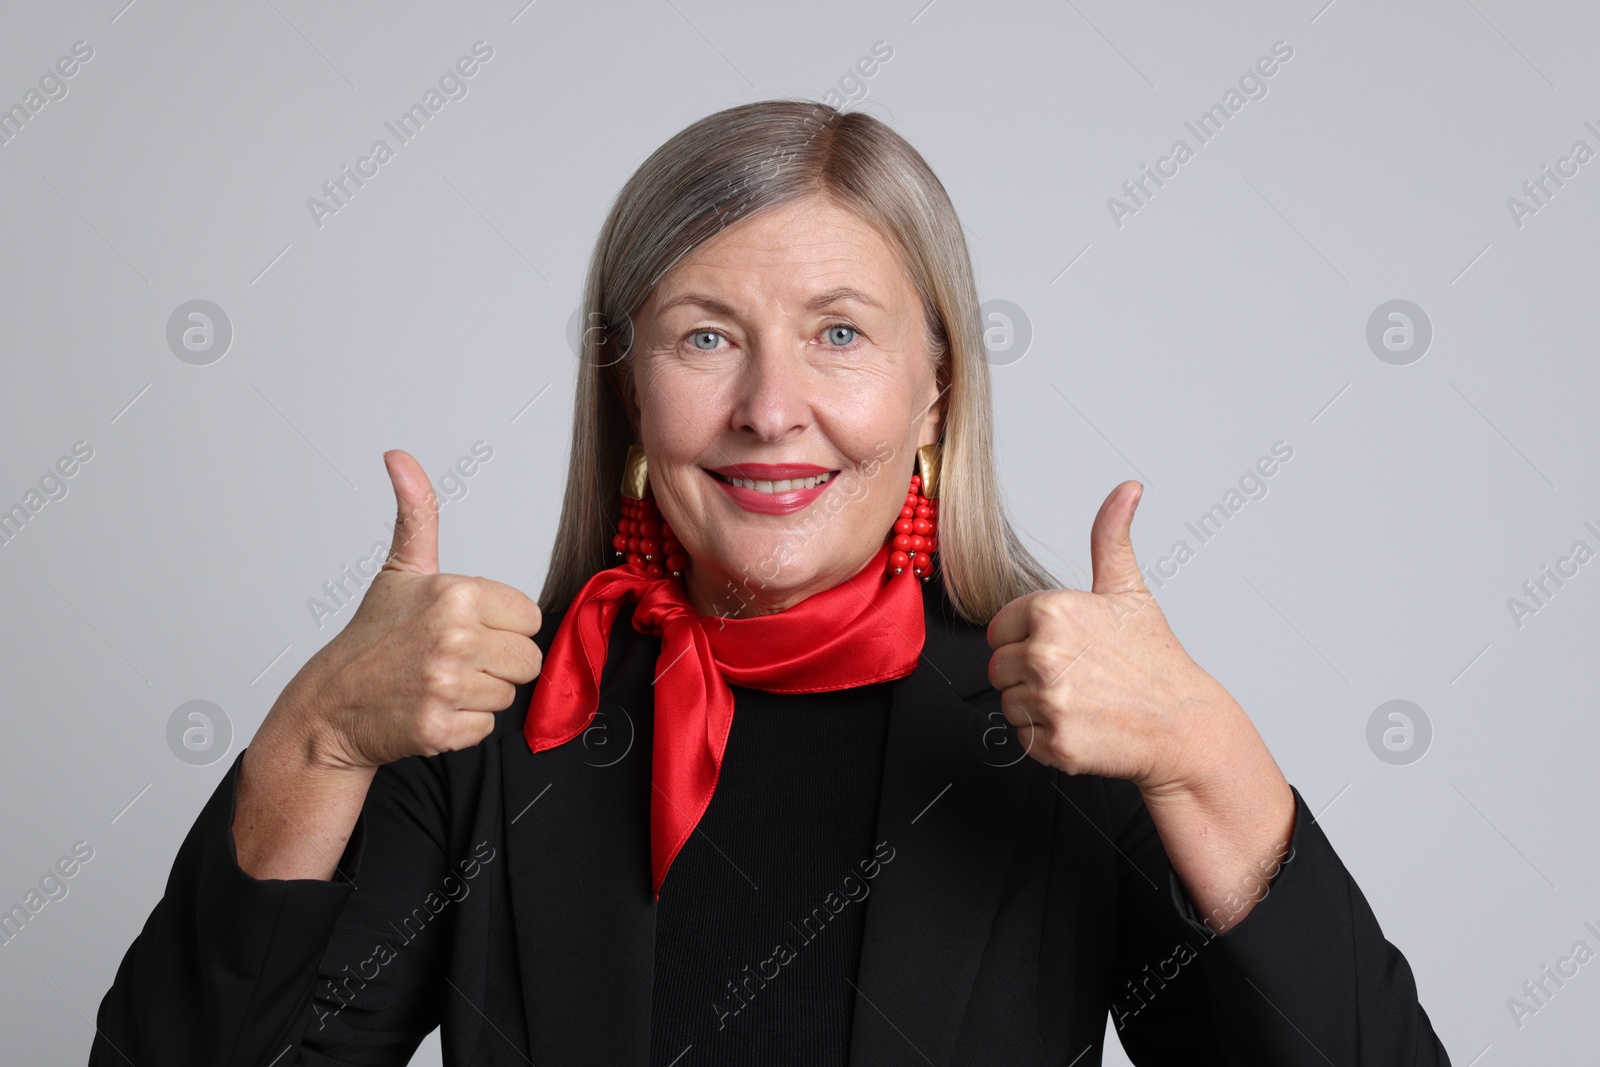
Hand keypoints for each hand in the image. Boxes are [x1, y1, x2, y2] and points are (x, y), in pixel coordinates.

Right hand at [283, 450, 543, 769]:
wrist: (331, 705)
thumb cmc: (373, 637)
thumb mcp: (401, 569)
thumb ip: (416, 513)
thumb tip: (398, 455)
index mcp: (455, 594)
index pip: (528, 617)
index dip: (501, 625)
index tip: (464, 627)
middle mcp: (453, 637)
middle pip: (528, 658)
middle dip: (496, 662)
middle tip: (450, 658)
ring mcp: (445, 685)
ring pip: (509, 693)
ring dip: (479, 693)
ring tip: (438, 681)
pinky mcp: (441, 728)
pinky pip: (487, 725)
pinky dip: (463, 723)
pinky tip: (431, 708)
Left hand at [985, 481, 1247, 793]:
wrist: (1183, 725)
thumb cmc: (1154, 659)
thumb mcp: (1128, 590)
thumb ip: (1111, 536)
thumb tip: (1127, 489)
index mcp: (1052, 610)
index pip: (998, 629)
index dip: (1026, 639)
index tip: (1065, 648)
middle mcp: (1044, 652)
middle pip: (998, 667)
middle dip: (1028, 673)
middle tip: (1077, 676)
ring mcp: (1048, 698)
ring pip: (1007, 702)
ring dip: (1036, 705)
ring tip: (1082, 700)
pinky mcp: (1052, 741)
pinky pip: (1022, 736)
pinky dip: (1046, 736)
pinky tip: (1082, 724)